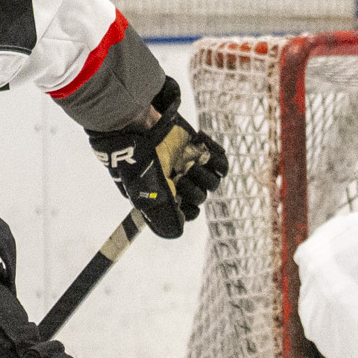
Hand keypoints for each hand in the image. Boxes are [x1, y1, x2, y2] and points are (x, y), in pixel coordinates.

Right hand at [92, 84, 229, 239]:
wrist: (136, 125)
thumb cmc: (138, 164)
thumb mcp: (146, 198)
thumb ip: (164, 220)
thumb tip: (179, 232)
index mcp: (165, 194)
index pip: (190, 211)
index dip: (188, 208)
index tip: (178, 198)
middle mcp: (178, 180)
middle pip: (202, 196)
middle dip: (192, 188)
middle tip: (179, 175)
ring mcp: (190, 163)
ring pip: (214, 180)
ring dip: (204, 173)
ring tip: (189, 161)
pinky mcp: (199, 146)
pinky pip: (221, 160)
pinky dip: (215, 157)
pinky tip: (198, 148)